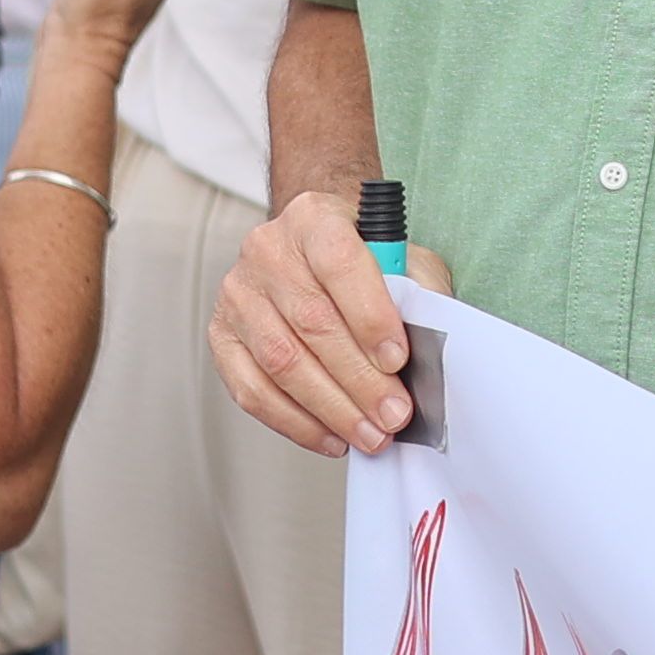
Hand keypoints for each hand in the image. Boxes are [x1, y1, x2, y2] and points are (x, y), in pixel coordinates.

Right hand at [210, 196, 445, 455]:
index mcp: (314, 218)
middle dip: (359, 379)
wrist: (312, 247)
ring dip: (331, 408)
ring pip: (281, 361)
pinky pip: (252, 389)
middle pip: (312, 322)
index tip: (398, 359)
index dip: (370, 316)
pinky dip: (294, 422)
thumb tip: (431, 348)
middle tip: (393, 414)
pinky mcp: (222, 336)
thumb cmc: (363, 258)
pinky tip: (330, 436)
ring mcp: (238, 294)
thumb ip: (418, 291)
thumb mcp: (403, 257)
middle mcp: (267, 251)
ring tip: (369, 435)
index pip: (339, 264)